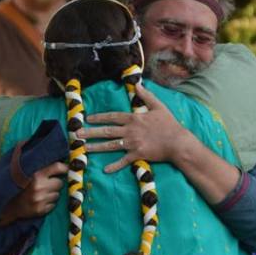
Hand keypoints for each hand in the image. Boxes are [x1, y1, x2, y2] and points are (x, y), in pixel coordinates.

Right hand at [1, 161, 68, 222]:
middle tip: (47, 184)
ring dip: (51, 194)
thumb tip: (51, 155)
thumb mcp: (22, 171)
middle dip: (55, 183)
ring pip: (57, 195)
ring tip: (41, 193)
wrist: (4, 205)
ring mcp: (40, 199)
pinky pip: (53, 205)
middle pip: (60, 183)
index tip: (63, 169)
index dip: (63, 168)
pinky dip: (48, 203)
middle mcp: (40, 186)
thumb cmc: (14, 185)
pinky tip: (39, 201)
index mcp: (36, 174)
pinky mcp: (40, 210)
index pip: (58, 167)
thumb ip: (36, 163)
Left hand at [78, 83, 192, 172]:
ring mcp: (133, 143)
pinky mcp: (137, 155)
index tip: (88, 119)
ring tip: (83, 148)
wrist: (178, 142)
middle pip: (107, 131)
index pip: (112, 117)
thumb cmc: (169, 124)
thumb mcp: (158, 106)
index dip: (99, 117)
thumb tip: (137, 84)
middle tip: (77, 134)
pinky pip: (123, 161)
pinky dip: (115, 166)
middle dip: (91, 132)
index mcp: (134, 118)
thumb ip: (146, 95)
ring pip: (111, 145)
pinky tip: (105, 170)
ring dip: (96, 147)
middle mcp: (130, 130)